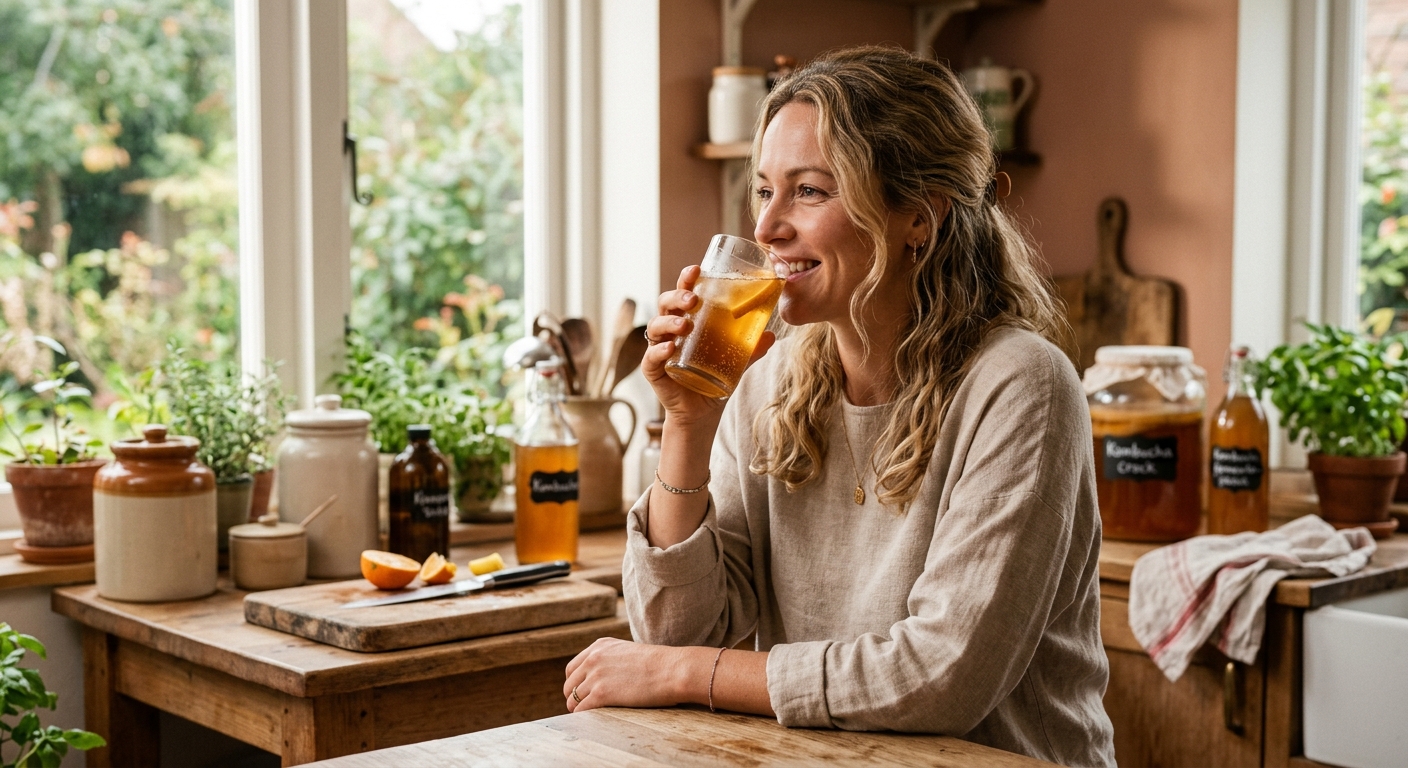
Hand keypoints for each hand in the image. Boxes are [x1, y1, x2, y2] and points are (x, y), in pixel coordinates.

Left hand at [563, 637, 701, 712]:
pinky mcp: (601, 694)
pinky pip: (581, 709)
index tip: (582, 693)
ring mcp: (596, 676)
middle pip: (570, 684)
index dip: (576, 683)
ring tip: (587, 715)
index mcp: (600, 646)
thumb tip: (607, 678)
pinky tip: (592, 719)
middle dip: (575, 697)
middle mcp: (593, 658)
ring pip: (573, 698)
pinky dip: (584, 716)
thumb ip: (613, 660)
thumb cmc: (659, 664)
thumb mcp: (629, 652)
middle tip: (584, 707)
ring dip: (578, 709)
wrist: (672, 670)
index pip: (573, 668)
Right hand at [644, 266, 775, 427]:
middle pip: (665, 305)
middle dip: (676, 298)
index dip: (686, 280)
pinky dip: (658, 351)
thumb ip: (751, 348)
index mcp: (687, 321)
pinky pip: (651, 358)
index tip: (696, 269)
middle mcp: (669, 331)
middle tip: (692, 299)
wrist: (702, 412)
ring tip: (684, 325)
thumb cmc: (714, 379)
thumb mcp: (736, 361)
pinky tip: (670, 348)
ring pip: (655, 327)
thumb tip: (772, 335)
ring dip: (668, 322)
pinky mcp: (653, 371)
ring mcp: (659, 350)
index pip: (683, 294)